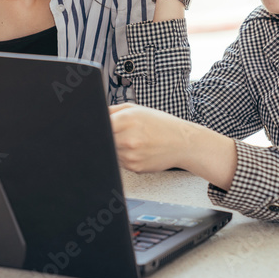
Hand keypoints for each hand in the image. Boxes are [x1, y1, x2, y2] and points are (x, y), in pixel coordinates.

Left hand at [109, 103, 237, 186]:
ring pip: (110, 152)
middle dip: (107, 138)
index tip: (97, 128)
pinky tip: (138, 151)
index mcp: (128, 120)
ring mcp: (131, 155)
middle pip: (103, 140)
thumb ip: (113, 110)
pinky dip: (124, 157)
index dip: (97, 127)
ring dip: (115, 148)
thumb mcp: (137, 109)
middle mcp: (128, 139)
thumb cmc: (161, 124)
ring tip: (132, 141)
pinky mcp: (134, 168)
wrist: (183, 143)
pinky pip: (120, 162)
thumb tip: (95, 114)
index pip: (100, 125)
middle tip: (119, 134)